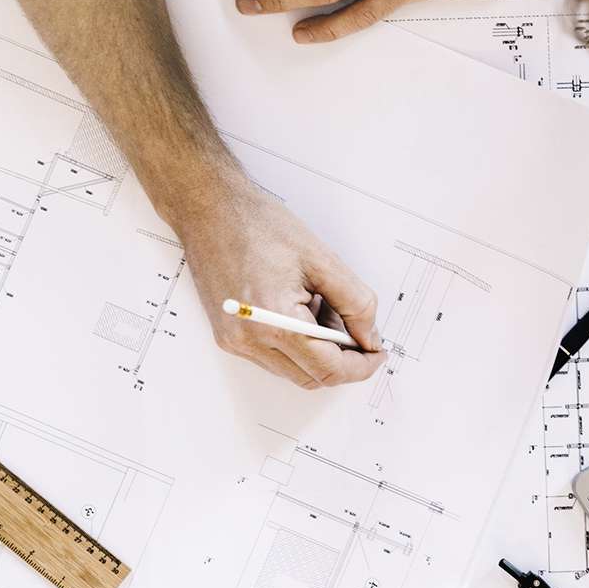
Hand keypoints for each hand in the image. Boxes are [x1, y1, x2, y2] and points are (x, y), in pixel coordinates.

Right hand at [176, 179, 386, 387]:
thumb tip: (369, 336)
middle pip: (311, 377)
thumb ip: (355, 303)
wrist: (210, 210)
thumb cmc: (259, 226)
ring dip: (318, 351)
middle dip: (342, 358)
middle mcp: (248, 341)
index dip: (360, 365)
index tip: (377, 353)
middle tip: (356, 326)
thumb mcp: (322, 260)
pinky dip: (297, 343)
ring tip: (321, 305)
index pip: (328, 368)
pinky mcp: (228, 336)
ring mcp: (235, 342)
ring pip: (293, 370)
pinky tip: (300, 308)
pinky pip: (273, 357)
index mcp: (273, 322)